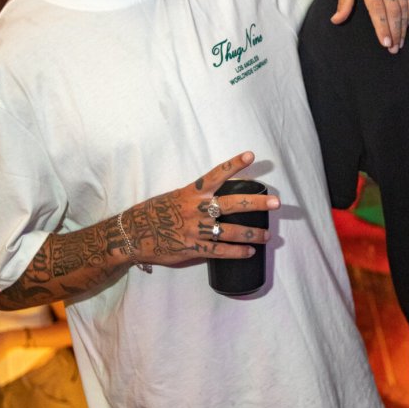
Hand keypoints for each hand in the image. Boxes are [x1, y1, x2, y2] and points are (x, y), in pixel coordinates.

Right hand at [124, 152, 278, 267]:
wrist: (132, 234)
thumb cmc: (152, 214)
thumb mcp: (172, 198)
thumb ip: (194, 199)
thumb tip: (213, 201)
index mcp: (191, 193)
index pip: (216, 175)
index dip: (234, 164)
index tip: (251, 155)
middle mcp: (197, 209)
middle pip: (233, 203)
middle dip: (256, 203)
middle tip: (276, 203)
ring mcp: (196, 230)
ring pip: (231, 230)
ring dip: (253, 233)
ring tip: (268, 235)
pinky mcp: (193, 249)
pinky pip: (220, 251)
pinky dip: (237, 251)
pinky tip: (250, 252)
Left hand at [332, 0, 408, 52]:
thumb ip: (343, 2)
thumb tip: (336, 21)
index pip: (377, 9)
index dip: (382, 27)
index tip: (385, 43)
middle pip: (393, 10)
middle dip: (395, 32)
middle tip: (394, 49)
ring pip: (404, 6)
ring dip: (403, 26)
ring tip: (400, 42)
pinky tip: (407, 24)